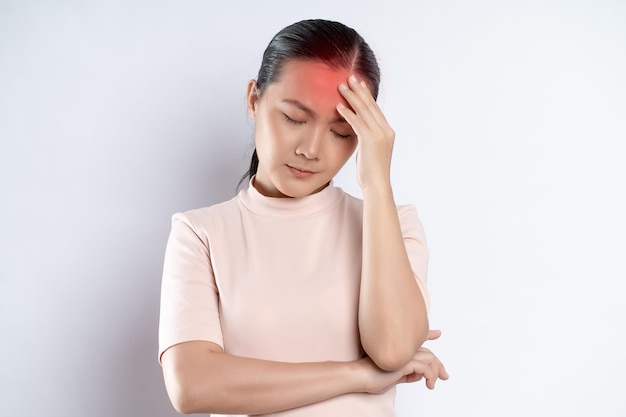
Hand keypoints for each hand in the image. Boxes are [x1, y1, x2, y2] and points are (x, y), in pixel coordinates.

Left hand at [337, 75, 394, 190]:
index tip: (359, 84)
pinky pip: (357, 123)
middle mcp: (385, 130)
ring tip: (341, 86)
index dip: (367, 95)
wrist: (377, 185)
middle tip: (350, 77)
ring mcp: (379, 135)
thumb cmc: (372, 172)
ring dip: (351, 97)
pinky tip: (338, 106)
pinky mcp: (370, 141)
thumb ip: (367, 138)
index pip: (375, 109)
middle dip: (359, 90)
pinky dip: (348, 114)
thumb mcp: (371, 151)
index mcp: (387, 131)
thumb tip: (360, 131)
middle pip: (370, 106)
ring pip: (364, 111)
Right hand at [358, 329, 448, 393]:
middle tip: (445, 376)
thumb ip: (407, 374)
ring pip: (430, 358)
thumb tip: (419, 376)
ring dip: (435, 373)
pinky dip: (430, 376)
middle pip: (428, 352)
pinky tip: (428, 384)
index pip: (417, 340)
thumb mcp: (394, 377)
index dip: (429, 335)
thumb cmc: (372, 377)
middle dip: (439, 365)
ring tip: (432, 385)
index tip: (437, 333)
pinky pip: (425, 368)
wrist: (359, 377)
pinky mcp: (403, 362)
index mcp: (399, 348)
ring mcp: (403, 353)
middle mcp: (402, 347)